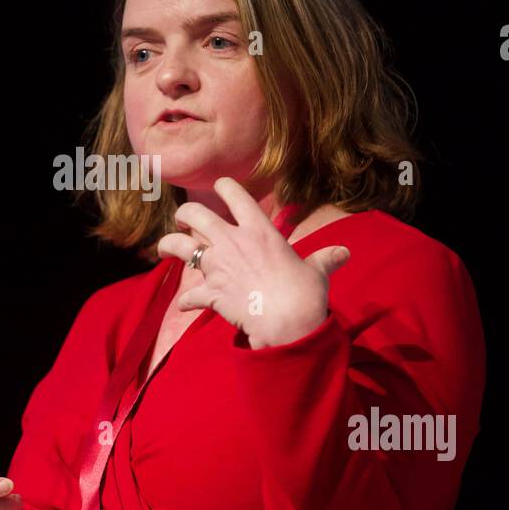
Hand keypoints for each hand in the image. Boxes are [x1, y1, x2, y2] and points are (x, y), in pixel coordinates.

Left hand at [156, 177, 351, 349]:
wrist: (288, 323)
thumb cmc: (305, 294)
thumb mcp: (317, 272)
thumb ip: (325, 259)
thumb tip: (344, 254)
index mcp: (259, 230)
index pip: (235, 195)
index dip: (224, 186)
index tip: (220, 187)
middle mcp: (232, 242)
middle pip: (195, 214)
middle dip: (185, 214)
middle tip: (185, 221)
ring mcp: (217, 267)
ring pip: (179, 246)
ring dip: (168, 245)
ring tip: (164, 248)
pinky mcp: (210, 293)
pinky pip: (188, 295)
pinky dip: (185, 301)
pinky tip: (183, 305)